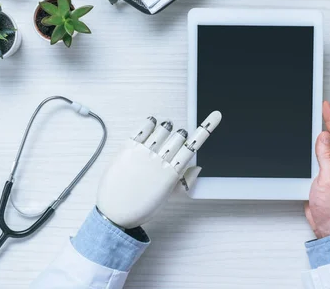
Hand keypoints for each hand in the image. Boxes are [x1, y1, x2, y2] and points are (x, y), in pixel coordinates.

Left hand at [96, 112, 220, 228]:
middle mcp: (160, 161)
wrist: (113, 214)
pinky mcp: (128, 148)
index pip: (193, 146)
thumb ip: (184, 181)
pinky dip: (150, 123)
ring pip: (163, 129)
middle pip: (179, 136)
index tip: (215, 116)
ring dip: (166, 129)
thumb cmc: (141, 208)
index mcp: (172, 174)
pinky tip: (151, 126)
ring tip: (160, 136)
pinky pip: (143, 128)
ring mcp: (143, 153)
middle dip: (179, 136)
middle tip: (173, 142)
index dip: (206, 129)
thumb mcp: (167, 197)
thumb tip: (198, 168)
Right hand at [304, 101, 329, 238]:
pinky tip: (310, 141)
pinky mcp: (323, 175)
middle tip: (320, 107)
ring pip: (325, 146)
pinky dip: (313, 147)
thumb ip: (326, 157)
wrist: (328, 227)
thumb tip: (323, 137)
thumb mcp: (328, 180)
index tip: (325, 106)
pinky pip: (319, 156)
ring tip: (316, 118)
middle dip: (327, 122)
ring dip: (320, 134)